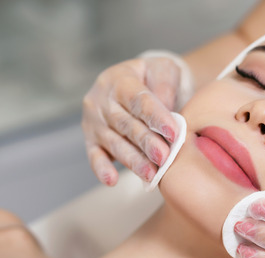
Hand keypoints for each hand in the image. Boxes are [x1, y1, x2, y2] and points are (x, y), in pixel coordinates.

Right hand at [81, 56, 182, 185]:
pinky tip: (111, 180)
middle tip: (164, 157)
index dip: (155, 117)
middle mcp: (101, 100)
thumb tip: (166, 107)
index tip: (173, 132)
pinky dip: (102, 169)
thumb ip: (165, 84)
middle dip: (146, 142)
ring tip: (151, 174)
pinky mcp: (91, 140)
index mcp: (119, 79)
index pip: (138, 99)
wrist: (136, 82)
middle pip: (126, 124)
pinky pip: (94, 156)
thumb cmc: (153, 78)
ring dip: (133, 160)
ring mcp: (94, 121)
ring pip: (114, 143)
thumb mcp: (163, 69)